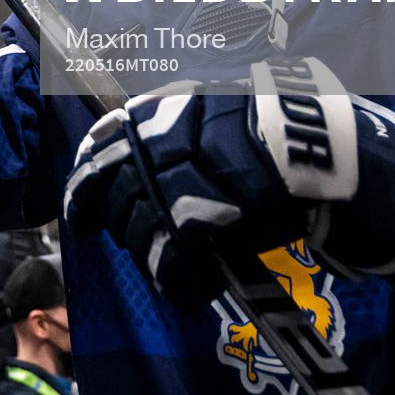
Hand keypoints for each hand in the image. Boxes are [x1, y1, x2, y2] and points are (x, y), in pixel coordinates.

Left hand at [62, 57, 394, 305]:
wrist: (311, 145)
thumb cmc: (267, 126)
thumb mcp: (209, 108)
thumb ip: (169, 127)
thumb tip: (140, 150)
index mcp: (151, 114)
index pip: (97, 151)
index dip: (83, 190)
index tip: (82, 216)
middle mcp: (149, 147)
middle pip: (114, 202)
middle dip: (122, 230)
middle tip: (144, 247)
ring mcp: (166, 185)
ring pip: (138, 238)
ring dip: (154, 259)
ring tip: (181, 268)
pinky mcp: (190, 224)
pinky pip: (170, 268)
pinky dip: (180, 284)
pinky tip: (196, 287)